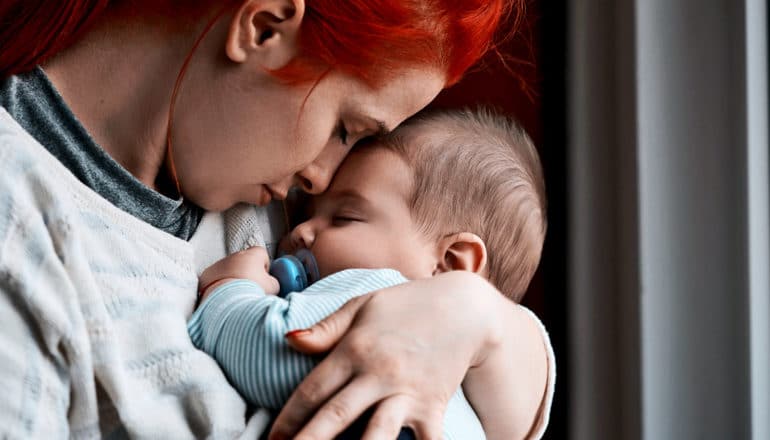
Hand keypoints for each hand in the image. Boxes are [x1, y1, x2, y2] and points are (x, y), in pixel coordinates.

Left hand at [199, 246, 279, 299]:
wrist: (227, 303)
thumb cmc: (252, 292)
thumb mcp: (273, 287)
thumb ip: (273, 280)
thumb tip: (270, 282)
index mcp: (252, 254)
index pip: (262, 254)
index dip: (264, 266)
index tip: (264, 278)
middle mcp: (235, 255)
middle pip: (244, 261)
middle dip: (247, 273)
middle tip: (251, 289)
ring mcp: (219, 264)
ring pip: (229, 269)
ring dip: (233, 279)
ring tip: (236, 295)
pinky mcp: (207, 275)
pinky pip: (215, 278)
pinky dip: (219, 285)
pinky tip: (224, 296)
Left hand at [268, 271, 505, 439]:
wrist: (464, 307)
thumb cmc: (407, 304)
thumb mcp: (362, 306)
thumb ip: (325, 329)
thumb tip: (288, 341)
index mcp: (355, 349)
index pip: (313, 390)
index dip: (289, 418)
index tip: (272, 439)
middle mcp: (378, 373)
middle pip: (336, 416)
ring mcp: (407, 392)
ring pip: (376, 434)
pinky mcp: (434, 405)